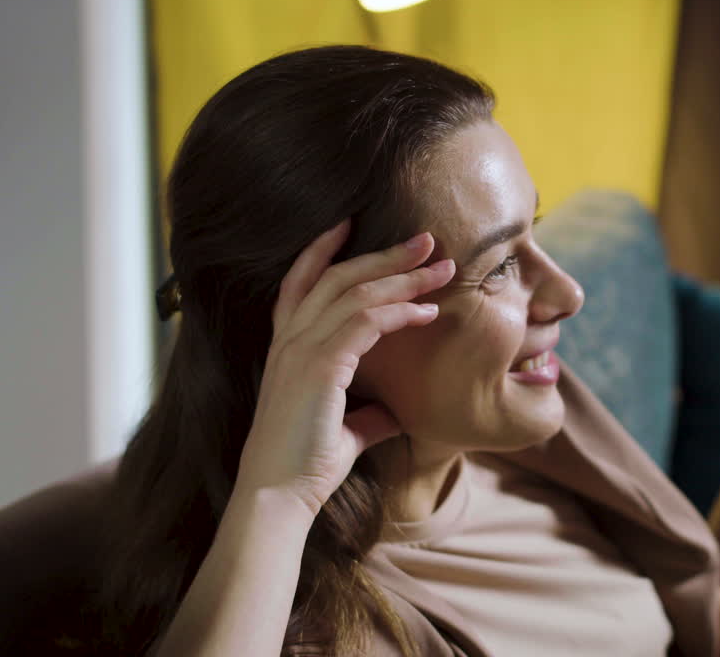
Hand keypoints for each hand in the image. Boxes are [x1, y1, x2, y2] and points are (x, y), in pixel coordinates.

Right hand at [232, 220, 454, 520]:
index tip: (350, 223)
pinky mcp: (320, 365)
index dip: (322, 249)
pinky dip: (400, 311)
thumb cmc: (304, 466)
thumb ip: (366, 415)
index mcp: (287, 347)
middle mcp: (290, 340)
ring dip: (403, 277)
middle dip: (384, 254)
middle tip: (425, 239)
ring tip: (441, 268)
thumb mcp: (343, 431)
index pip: (300, 281)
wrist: (278, 496)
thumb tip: (394, 414)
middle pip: (337, 276)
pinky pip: (366, 322)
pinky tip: (427, 313)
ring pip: (356, 292)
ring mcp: (301, 349)